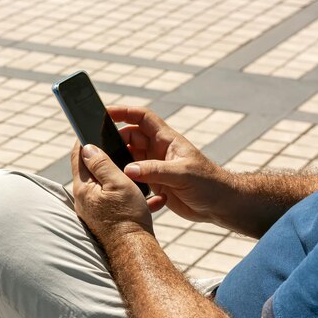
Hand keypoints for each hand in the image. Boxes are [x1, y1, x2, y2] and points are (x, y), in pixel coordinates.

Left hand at [70, 142, 165, 246]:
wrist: (134, 249)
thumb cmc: (128, 216)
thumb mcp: (117, 183)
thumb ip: (101, 164)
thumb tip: (87, 147)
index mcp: (83, 188)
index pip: (77, 155)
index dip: (84, 139)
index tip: (91, 127)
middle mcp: (83, 199)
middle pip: (88, 169)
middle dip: (100, 155)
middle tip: (113, 142)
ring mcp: (91, 209)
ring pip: (100, 183)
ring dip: (112, 172)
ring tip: (125, 164)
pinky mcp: (102, 217)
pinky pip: (109, 197)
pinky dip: (120, 190)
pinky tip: (135, 191)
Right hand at [110, 106, 230, 222]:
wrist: (220, 205)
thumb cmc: (208, 183)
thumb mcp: (181, 174)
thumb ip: (154, 171)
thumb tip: (128, 169)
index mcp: (166, 140)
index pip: (142, 118)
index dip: (123, 112)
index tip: (104, 112)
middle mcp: (158, 150)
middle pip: (130, 138)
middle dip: (114, 140)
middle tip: (97, 149)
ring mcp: (155, 166)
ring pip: (129, 158)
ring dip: (118, 161)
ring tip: (103, 167)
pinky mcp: (154, 183)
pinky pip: (134, 177)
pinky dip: (125, 179)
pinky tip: (118, 184)